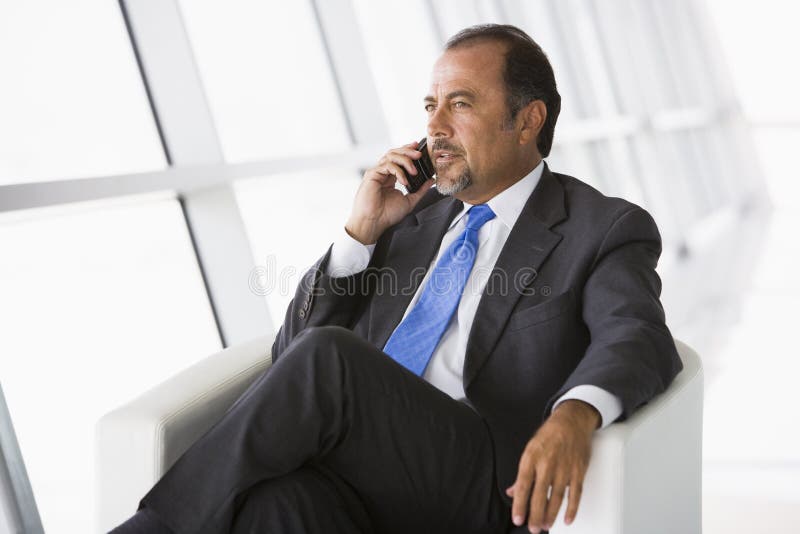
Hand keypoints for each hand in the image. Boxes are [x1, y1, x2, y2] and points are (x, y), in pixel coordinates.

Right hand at [345, 141, 434, 244]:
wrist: (374, 223)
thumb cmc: (387, 215)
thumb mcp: (409, 200)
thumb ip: (420, 190)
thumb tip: (431, 180)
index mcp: (390, 177)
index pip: (398, 158)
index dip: (408, 150)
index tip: (419, 149)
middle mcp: (382, 172)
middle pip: (394, 153)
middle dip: (408, 151)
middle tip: (419, 155)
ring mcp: (376, 172)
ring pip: (391, 156)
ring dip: (405, 160)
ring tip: (414, 170)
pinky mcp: (372, 174)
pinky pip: (387, 165)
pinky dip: (398, 171)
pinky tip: (404, 181)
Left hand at [506, 400, 599, 531]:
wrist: (572, 421)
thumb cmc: (549, 435)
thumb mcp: (530, 450)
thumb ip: (521, 473)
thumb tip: (511, 491)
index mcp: (531, 458)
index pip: (522, 486)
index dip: (519, 505)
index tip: (517, 518)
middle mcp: (547, 464)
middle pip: (540, 495)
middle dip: (535, 515)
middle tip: (533, 528)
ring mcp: (564, 468)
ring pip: (557, 498)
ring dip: (551, 515)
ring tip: (546, 525)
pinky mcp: (578, 471)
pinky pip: (575, 494)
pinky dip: (572, 509)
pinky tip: (567, 519)